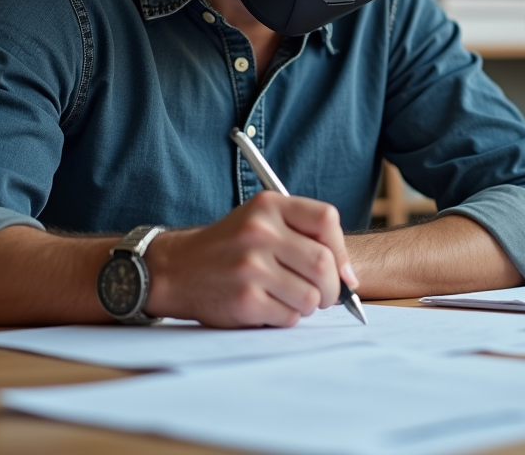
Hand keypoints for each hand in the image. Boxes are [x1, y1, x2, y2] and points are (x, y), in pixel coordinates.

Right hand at [143, 191, 357, 327]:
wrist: (177, 269)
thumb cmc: (230, 247)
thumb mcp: (261, 221)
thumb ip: (304, 235)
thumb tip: (348, 276)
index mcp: (268, 206)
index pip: (326, 220)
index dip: (341, 250)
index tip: (342, 272)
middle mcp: (259, 232)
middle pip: (324, 264)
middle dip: (332, 289)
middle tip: (323, 296)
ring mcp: (250, 266)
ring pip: (311, 297)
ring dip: (308, 306)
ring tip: (288, 298)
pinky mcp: (244, 299)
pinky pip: (289, 317)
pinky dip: (286, 318)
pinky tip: (268, 307)